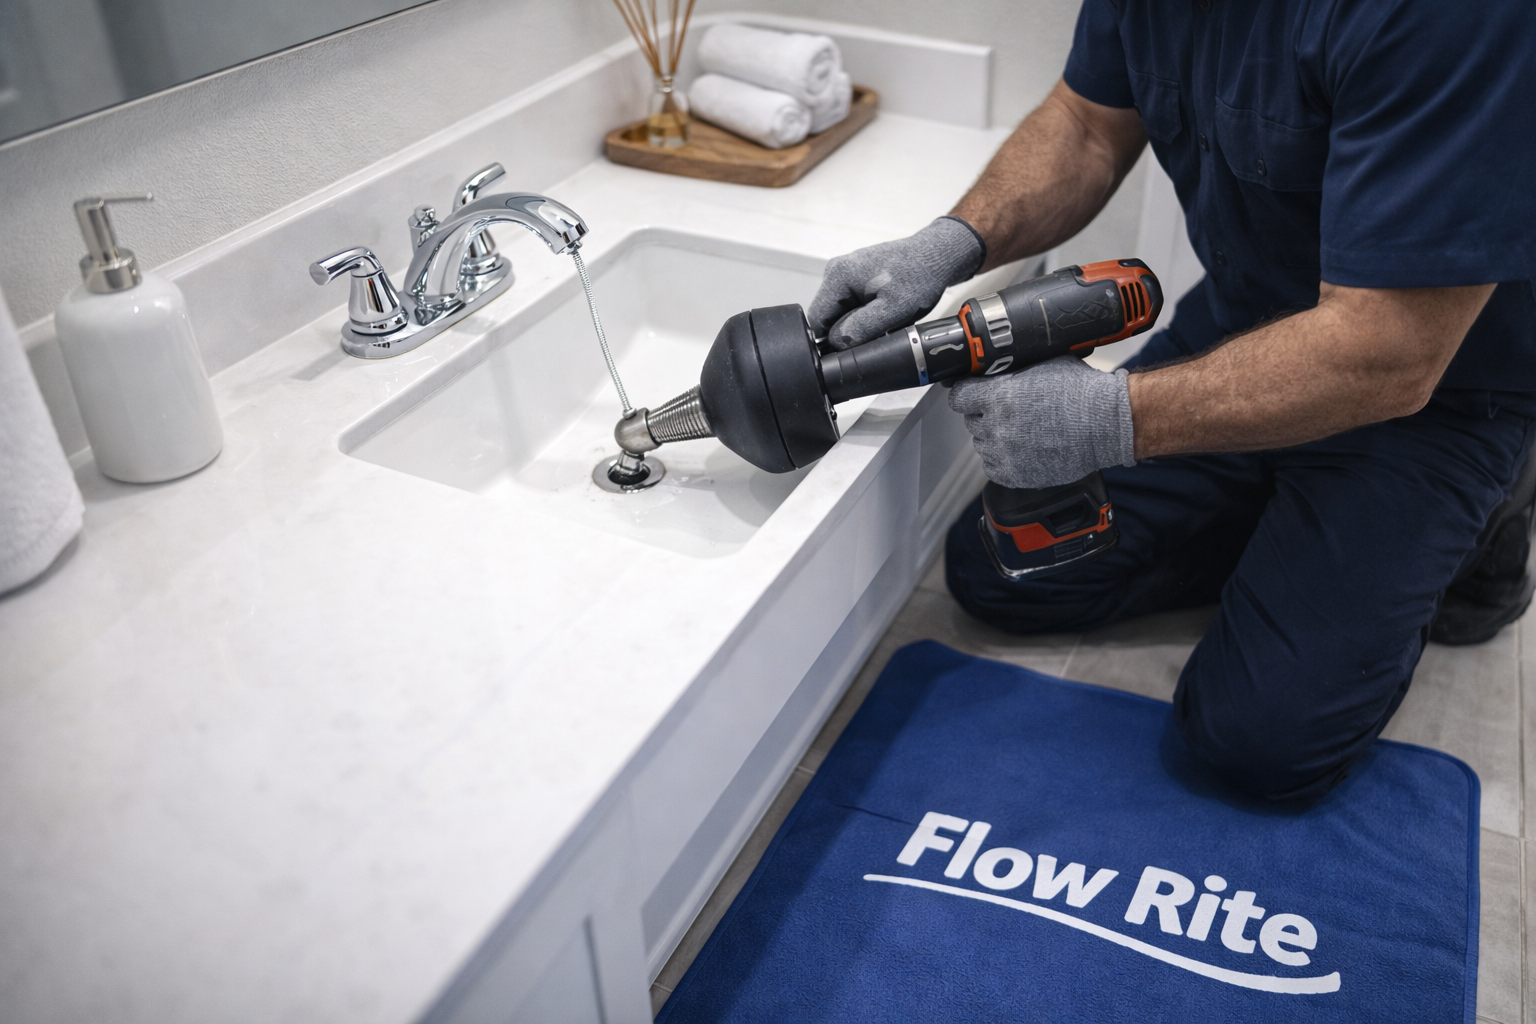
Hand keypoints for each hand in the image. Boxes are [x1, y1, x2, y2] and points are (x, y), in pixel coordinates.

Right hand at [807, 216, 983, 349]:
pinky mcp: (857, 278)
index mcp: (837, 277)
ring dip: (859, 325)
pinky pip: (853, 306)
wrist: (938, 256)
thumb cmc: (919, 278)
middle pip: (828, 318)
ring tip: (883, 322)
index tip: (850, 351)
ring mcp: (846, 274)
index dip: (828, 342)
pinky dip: (866, 316)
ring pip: (841, 314)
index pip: (816, 321)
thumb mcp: (892, 310)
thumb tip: (836, 344)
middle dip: (848, 333)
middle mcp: (835, 272)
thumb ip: (861, 328)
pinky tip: (884, 314)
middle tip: (876, 334)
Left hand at [947, 356, 1134, 488]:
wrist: (1107, 424)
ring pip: (982, 445)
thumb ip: (1012, 368)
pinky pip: (994, 467)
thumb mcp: (1043, 364)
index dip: (965, 392)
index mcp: (1000, 396)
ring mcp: (1006, 454)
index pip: (959, 397)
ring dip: (993, 437)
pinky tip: (1021, 448)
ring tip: (1019, 429)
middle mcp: (998, 426)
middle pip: (971, 421)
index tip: (970, 393)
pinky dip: (1003, 459)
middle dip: (984, 413)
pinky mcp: (1016, 475)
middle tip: (1006, 410)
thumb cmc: (1081, 392)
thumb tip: (994, 366)